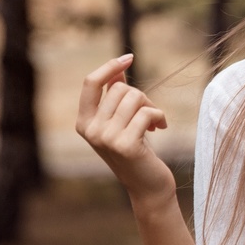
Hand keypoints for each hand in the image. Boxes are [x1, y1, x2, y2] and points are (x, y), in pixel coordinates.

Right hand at [76, 54, 176, 207]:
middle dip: (140, 96)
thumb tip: (118, 71)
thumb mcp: (121, 122)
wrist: (147, 186)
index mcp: (83, 122)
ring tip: (155, 122)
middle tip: (149, 113)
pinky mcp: (126, 145)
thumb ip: (115, 98)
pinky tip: (161, 128)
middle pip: (119, 89)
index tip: (129, 58)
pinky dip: (159, 116)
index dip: (109, 67)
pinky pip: (147, 113)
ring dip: (151, 106)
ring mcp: (106, 138)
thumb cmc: (136, 150)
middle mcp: (90, 130)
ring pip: (134, 98)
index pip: (90, 83)